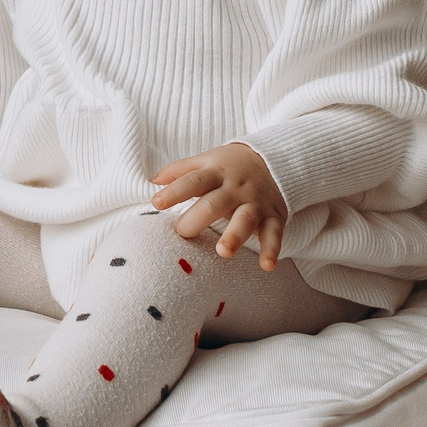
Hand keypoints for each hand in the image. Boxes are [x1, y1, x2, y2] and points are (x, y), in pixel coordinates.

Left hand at [152, 143, 287, 270]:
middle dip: (198, 218)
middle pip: (215, 203)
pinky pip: (274, 233)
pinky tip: (267, 266)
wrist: (274, 160)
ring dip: (235, 235)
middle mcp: (235, 188)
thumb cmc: (230, 166)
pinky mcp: (274, 216)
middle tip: (182, 233)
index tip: (156, 203)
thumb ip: (180, 170)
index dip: (174, 191)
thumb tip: (153, 180)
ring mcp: (256, 203)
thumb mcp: (206, 160)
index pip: (193, 181)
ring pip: (245, 219)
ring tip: (223, 252)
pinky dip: (272, 249)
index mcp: (216, 173)